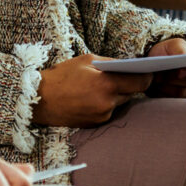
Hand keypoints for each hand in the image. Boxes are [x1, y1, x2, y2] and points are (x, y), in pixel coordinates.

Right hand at [33, 54, 151, 126]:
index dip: (147, 76)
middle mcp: (107, 103)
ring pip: (121, 103)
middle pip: (132, 93)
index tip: (148, 71)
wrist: (38, 100)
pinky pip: (109, 112)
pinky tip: (94, 98)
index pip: (141, 82)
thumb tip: (134, 64)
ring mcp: (102, 116)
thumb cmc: (62, 75)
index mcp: (106, 84)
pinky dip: (106, 104)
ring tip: (103, 87)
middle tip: (123, 77)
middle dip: (129, 85)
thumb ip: (113, 63)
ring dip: (117, 95)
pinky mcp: (96, 125)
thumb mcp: (87, 61)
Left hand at [147, 38, 185, 98]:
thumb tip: (184, 57)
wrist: (161, 65)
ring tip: (158, 81)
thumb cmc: (170, 52)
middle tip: (160, 75)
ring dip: (170, 87)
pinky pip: (181, 103)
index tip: (179, 72)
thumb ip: (180, 48)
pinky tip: (161, 89)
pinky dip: (168, 95)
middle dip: (175, 80)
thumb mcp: (174, 44)